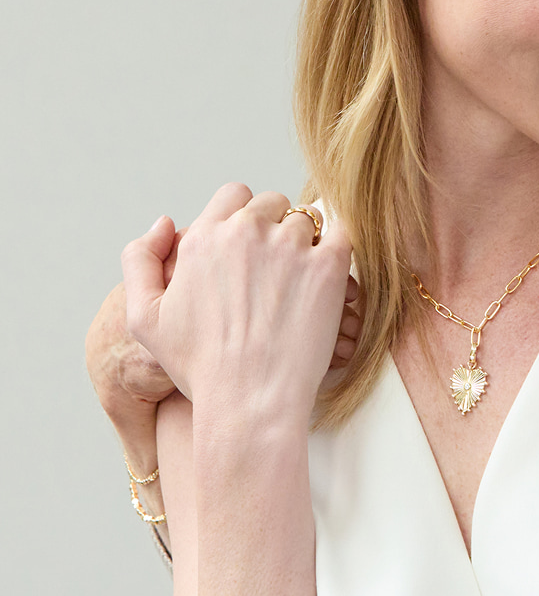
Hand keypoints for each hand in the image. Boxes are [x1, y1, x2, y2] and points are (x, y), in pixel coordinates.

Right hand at [121, 184, 352, 425]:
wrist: (250, 400)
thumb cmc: (200, 367)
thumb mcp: (143, 318)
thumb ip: (139, 261)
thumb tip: (165, 221)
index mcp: (204, 238)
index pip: (234, 195)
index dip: (246, 216)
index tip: (253, 246)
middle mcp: (245, 233)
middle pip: (273, 204)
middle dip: (277, 227)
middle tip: (280, 266)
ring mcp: (289, 247)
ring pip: (307, 220)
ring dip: (308, 241)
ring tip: (305, 280)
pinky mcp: (327, 266)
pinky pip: (342, 234)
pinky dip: (339, 249)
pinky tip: (331, 277)